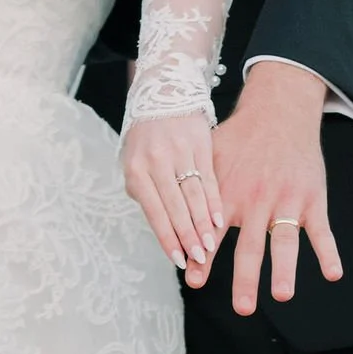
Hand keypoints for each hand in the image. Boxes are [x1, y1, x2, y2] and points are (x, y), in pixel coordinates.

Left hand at [123, 112, 225, 283]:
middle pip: (175, 206)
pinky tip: (219, 220)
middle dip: (187, 235)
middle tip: (198, 259)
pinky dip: (214, 202)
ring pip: (194, 195)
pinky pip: (209, 178)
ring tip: (210, 245)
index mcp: (136, 169)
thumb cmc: (145, 140)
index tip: (178, 259)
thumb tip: (161, 229)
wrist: (163, 94)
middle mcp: (156, 160)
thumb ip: (144, 194)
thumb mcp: (133, 163)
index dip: (166, 237)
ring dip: (202, 223)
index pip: (153, 211)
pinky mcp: (201, 143)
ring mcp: (180, 151)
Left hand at [210, 59, 342, 314]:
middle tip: (242, 307)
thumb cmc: (239, 140)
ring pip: (285, 241)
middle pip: (250, 247)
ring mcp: (287, 202)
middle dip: (245, 279)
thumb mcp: (210, 161)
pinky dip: (328, 252)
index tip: (194, 282)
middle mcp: (257, 202)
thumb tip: (173, 226)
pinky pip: (322, 230)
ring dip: (284, 269)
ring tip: (281, 294)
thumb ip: (196, 195)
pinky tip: (333, 274)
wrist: (278, 113)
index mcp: (230, 195)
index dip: (203, 258)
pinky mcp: (312, 199)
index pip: (213, 234)